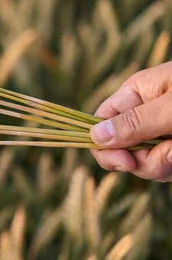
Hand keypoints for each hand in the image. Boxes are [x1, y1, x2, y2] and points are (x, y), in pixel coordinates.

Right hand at [90, 61, 171, 181]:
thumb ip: (136, 122)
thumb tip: (95, 135)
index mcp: (135, 93)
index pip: (101, 122)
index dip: (105, 147)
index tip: (127, 163)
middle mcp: (144, 113)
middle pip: (121, 149)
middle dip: (145, 161)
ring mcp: (161, 131)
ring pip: (146, 163)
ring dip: (166, 164)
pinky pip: (164, 166)